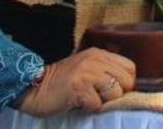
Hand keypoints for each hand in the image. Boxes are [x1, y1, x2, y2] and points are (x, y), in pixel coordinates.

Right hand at [15, 48, 135, 115]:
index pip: (130, 68)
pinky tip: (76, 103)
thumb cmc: (60, 82)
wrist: (32, 88)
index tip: (113, 91)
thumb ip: (104, 72)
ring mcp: (87, 73)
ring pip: (115, 93)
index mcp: (99, 54)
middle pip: (127, 81)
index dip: (125, 83)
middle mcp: (95, 60)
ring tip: (86, 99)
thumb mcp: (85, 68)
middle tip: (99, 97)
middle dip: (116, 94)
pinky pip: (97, 104)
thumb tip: (125, 88)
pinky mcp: (79, 88)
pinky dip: (88, 108)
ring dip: (102, 102)